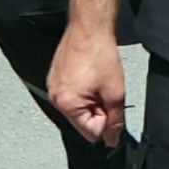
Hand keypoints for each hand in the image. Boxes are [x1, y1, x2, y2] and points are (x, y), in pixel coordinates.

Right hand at [46, 16, 129, 148]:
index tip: (111, 104)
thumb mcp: (115, 93)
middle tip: (105, 90)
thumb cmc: (100, 55)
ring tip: (97, 81)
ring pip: (79, 108)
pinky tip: (90, 75)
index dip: (107, 121)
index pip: (91, 133)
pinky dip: (84, 90)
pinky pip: (72, 95)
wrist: (89, 27)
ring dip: (92, 100)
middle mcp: (55, 97)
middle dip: (98, 110)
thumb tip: (112, 140)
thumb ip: (115, 121)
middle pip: (83, 121)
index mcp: (66, 104)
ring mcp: (53, 86)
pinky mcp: (55, 77)